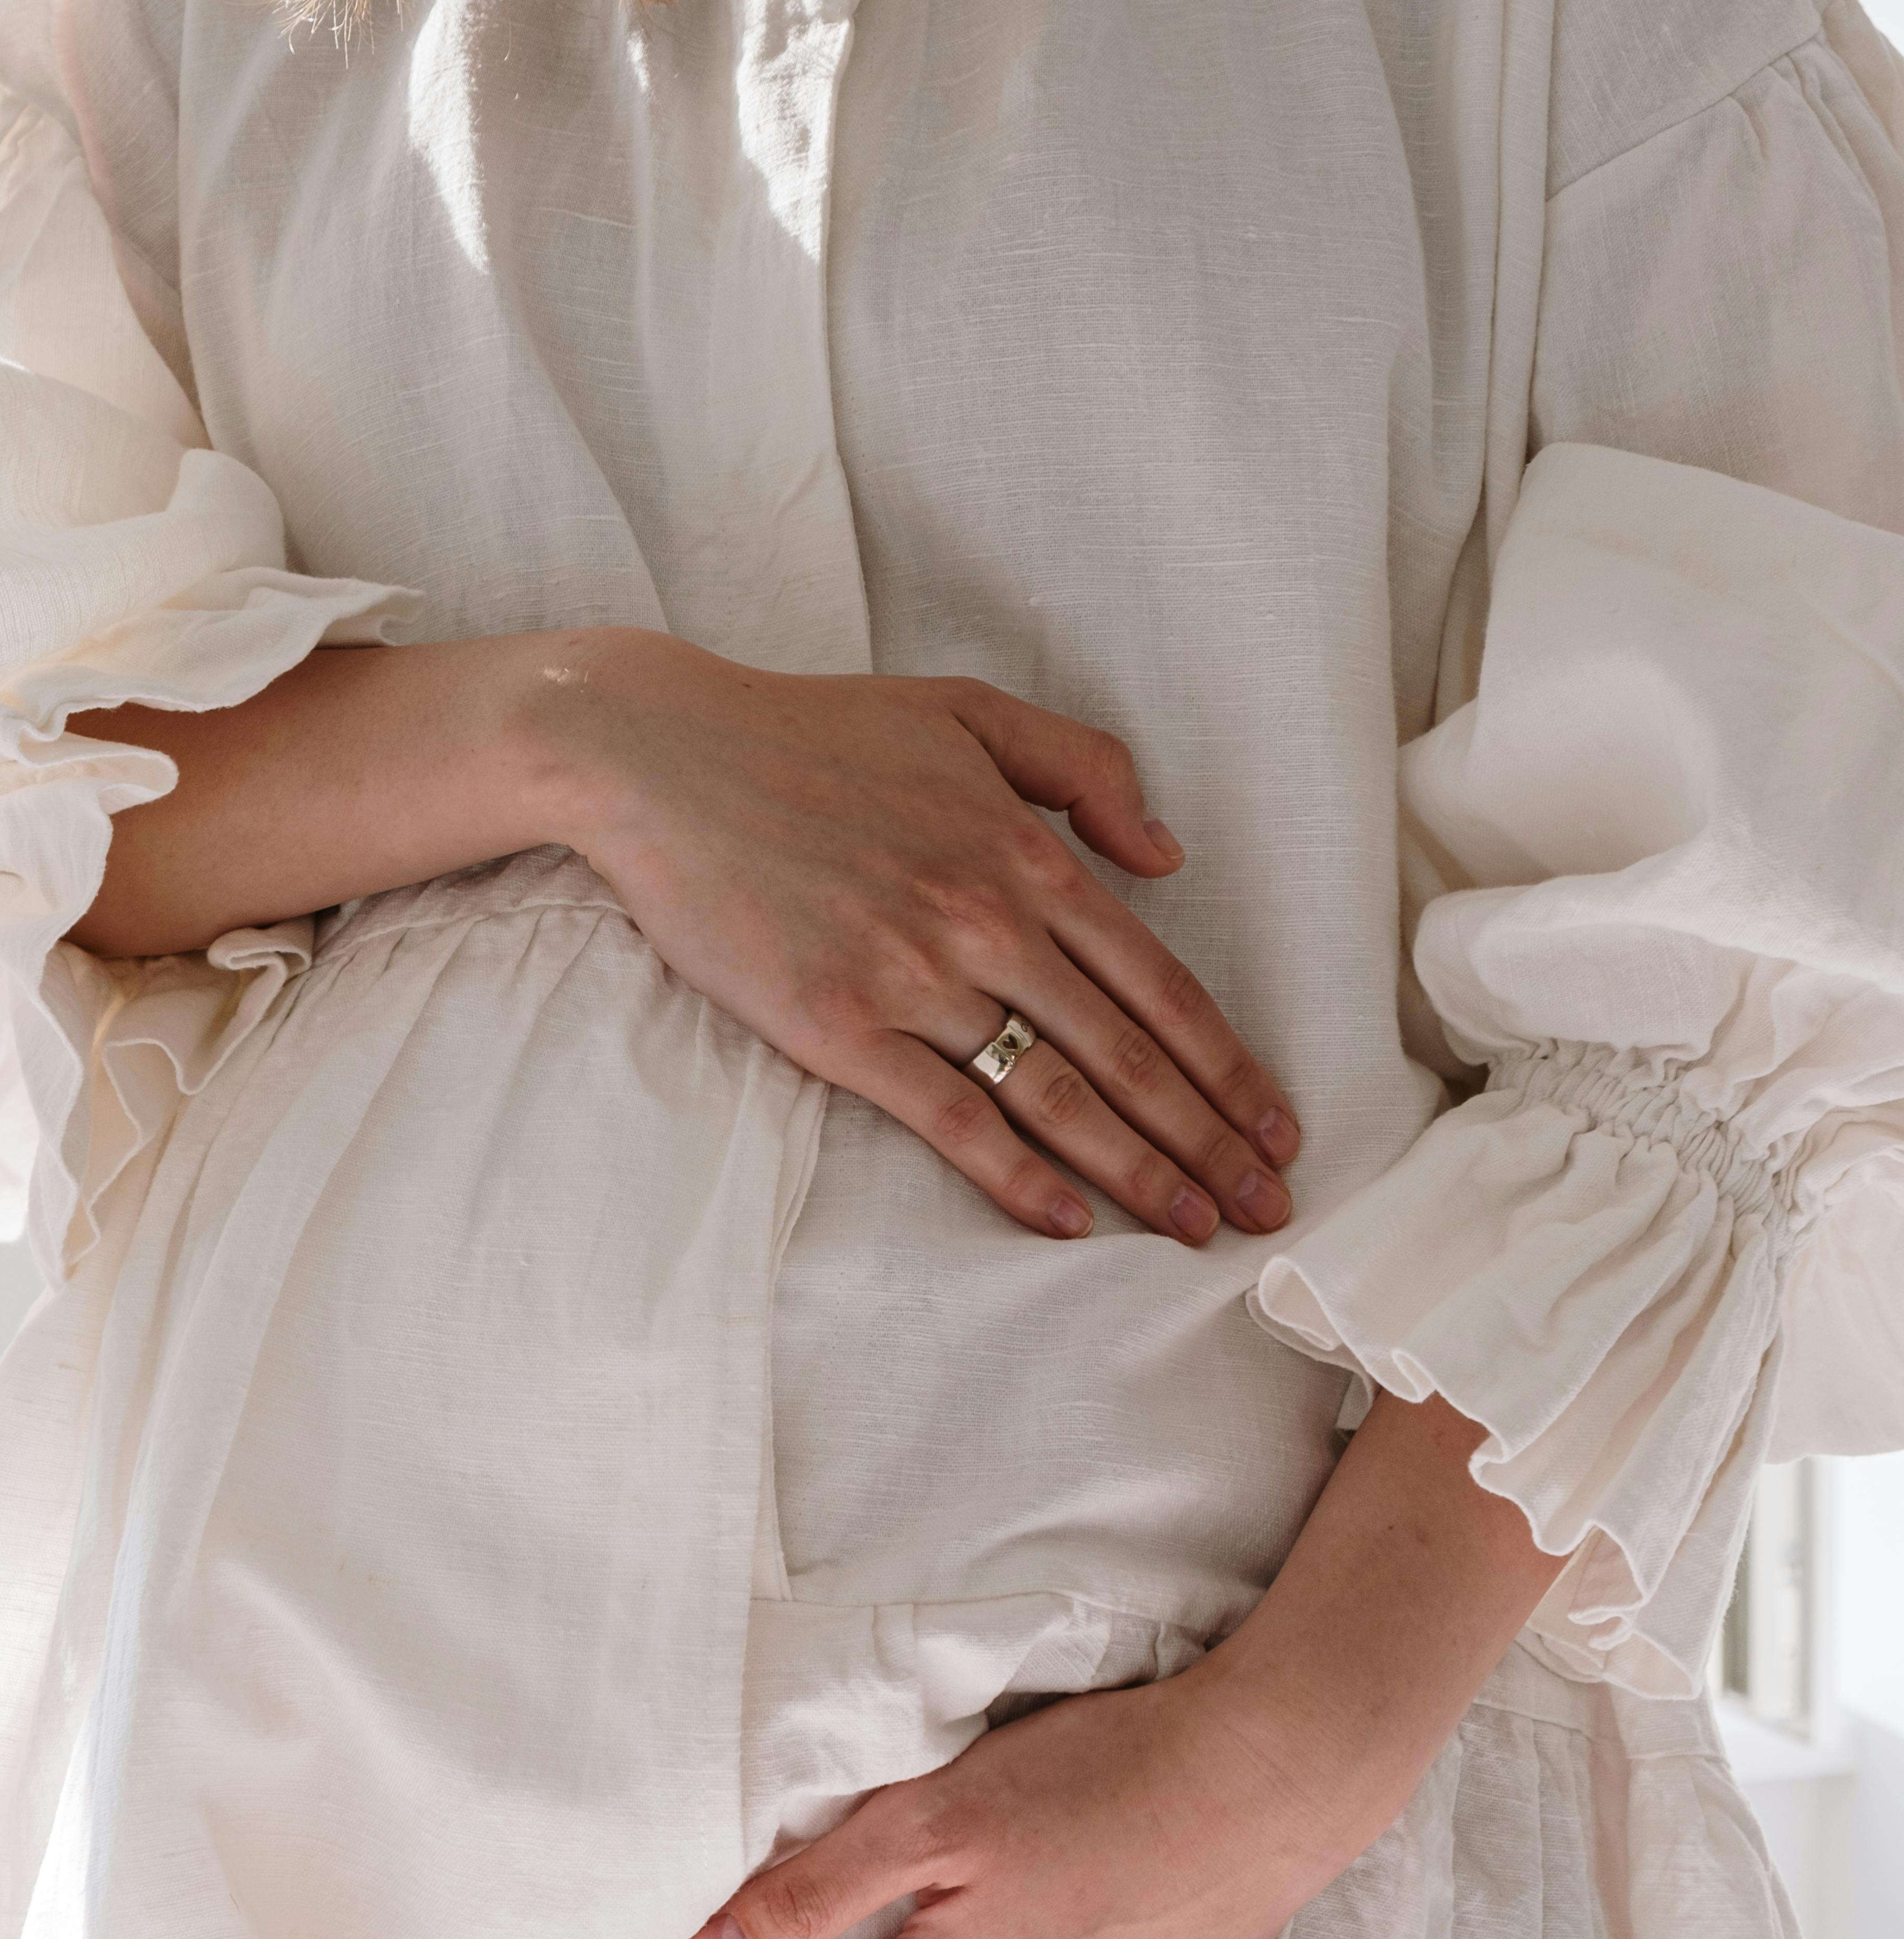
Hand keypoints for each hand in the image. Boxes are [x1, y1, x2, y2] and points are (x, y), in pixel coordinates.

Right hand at [542, 632, 1296, 1244]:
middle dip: (1209, 1140)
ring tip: (1194, 1228)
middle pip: (1127, 1054)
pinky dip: (1016, 1177)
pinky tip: (1068, 1222)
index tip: (1277, 1126)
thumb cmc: (811, 732)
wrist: (661, 756)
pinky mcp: (837, 1026)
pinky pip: (948, 1117)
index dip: (1229, 1066)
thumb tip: (1167, 854)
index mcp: (1026, 853)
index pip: (1159, 985)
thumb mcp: (966, 710)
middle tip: (1264, 1207)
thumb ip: (1083, 767)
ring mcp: (912, 978)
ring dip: (1136, 1171)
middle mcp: (986, 921)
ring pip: (1054, 1096)